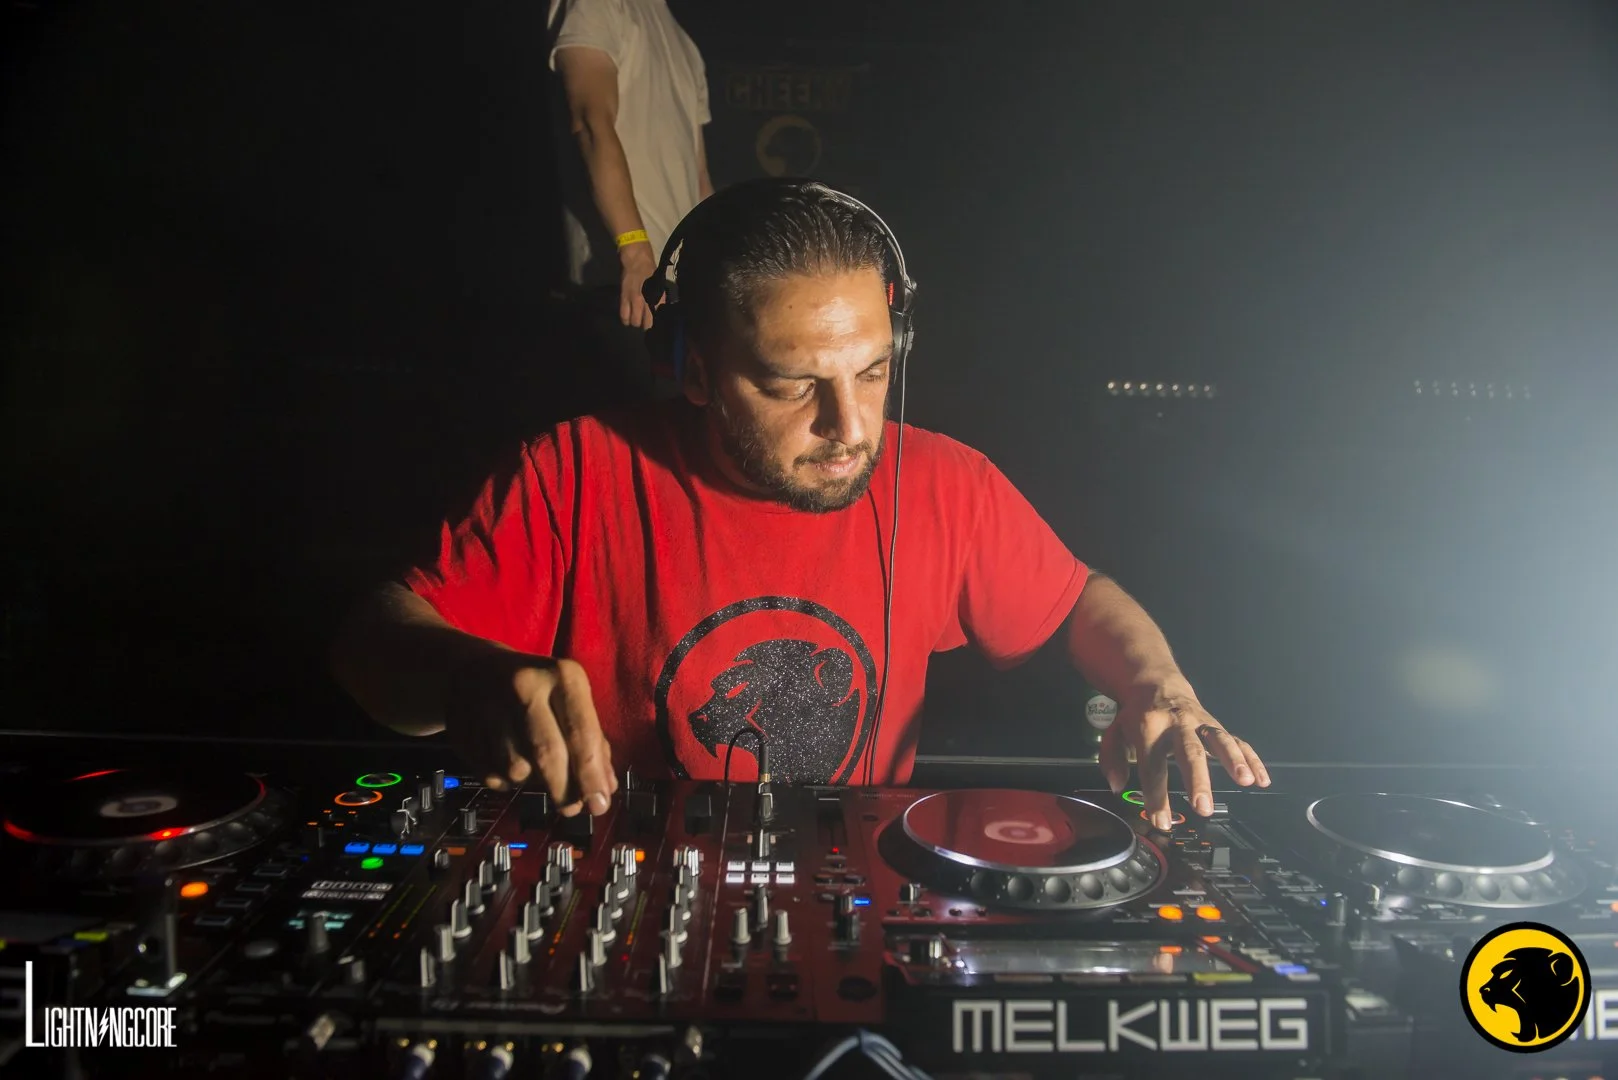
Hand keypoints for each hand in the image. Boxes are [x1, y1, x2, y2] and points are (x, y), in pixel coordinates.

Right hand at [446, 652, 618, 815]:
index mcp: (563, 676)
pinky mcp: (465, 730)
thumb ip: (593, 742)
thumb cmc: (537, 689)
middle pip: (548, 755)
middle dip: (564, 791)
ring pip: (518, 770)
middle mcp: (526, 687)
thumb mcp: (571, 700)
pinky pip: (492, 775)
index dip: (591, 776)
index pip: (581, 734)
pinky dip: (507, 781)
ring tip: (538, 772)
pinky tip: (509, 762)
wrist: (471, 670)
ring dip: (533, 784)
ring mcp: (491, 708)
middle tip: (572, 808)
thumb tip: (605, 788)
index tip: (599, 806)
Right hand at [618, 243, 656, 329]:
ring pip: (634, 321)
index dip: (654, 324)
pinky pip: (623, 314)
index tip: (652, 324)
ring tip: (634, 320)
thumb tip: (658, 311)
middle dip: (644, 325)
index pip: (657, 318)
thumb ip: (658, 299)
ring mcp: (635, 300)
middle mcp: (647, 301)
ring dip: (634, 322)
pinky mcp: (624, 298)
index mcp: (658, 298)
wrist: (637, 259)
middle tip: (643, 322)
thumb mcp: (659, 286)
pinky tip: (626, 319)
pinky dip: (625, 319)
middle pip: (645, 324)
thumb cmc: (650, 271)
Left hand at [1097, 680, 1269, 830]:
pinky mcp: (1216, 725)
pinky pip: (1237, 740)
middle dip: (1198, 780)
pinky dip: (1252, 758)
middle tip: (1203, 807)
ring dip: (1234, 759)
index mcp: (1149, 728)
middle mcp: (1177, 724)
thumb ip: (1111, 758)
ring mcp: (1200, 723)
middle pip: (1190, 752)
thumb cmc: (1138, 716)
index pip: (1153, 765)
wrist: (1157, 684)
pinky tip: (1262, 779)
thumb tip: (1117, 786)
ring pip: (1219, 739)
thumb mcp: (1115, 731)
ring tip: (1245, 781)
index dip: (1156, 794)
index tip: (1161, 820)